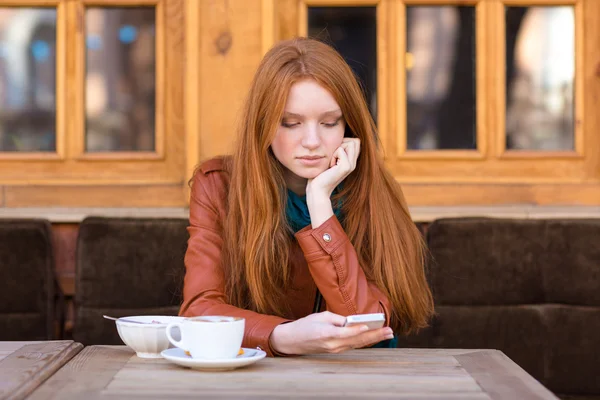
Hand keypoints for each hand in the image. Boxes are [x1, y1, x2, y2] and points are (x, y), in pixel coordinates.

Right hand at [269, 311, 393, 355]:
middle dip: (375, 336)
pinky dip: (364, 341)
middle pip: (357, 340)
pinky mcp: (335, 351)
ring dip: (373, 339)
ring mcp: (335, 350)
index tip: (369, 326)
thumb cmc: (306, 325)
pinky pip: (353, 345)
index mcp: (327, 334)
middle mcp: (333, 345)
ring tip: (387, 334)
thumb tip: (353, 321)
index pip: (346, 332)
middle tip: (389, 331)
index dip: (358, 330)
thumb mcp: (321, 316)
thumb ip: (338, 319)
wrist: (292, 341)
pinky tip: (374, 337)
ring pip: (357, 344)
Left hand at [306, 138, 359, 198]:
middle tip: (333, 157)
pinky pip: (340, 150)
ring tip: (332, 162)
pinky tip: (330, 166)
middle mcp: (354, 163)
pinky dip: (333, 155)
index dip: (344, 142)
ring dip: (337, 149)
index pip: (356, 141)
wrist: (317, 189)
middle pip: (355, 141)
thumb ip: (336, 150)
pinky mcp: (346, 167)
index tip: (334, 153)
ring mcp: (351, 165)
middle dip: (341, 144)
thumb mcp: (329, 159)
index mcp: (351, 161)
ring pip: (350, 143)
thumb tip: (339, 137)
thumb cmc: (319, 174)